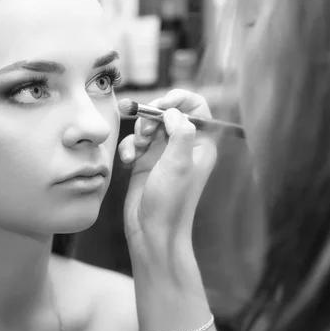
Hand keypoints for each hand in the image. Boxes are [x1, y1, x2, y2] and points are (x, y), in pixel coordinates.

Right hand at [118, 89, 217, 249]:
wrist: (151, 231)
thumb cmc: (171, 202)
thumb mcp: (180, 163)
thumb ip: (181, 131)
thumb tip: (172, 112)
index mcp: (202, 143)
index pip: (197, 106)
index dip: (179, 99)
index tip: (162, 103)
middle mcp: (184, 145)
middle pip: (168, 112)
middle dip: (153, 117)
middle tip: (146, 132)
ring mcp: (164, 153)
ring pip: (149, 125)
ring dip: (138, 133)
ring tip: (138, 150)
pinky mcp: (146, 162)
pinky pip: (136, 142)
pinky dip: (129, 147)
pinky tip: (128, 161)